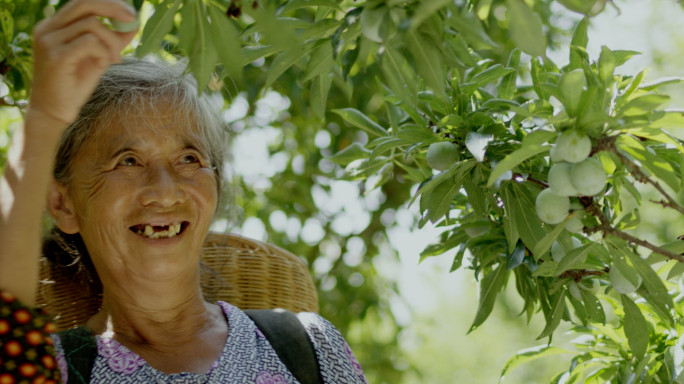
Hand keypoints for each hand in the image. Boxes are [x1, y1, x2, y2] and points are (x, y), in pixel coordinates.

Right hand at [29, 0, 138, 125]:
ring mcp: (48, 41)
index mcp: (53, 26)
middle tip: (133, 20)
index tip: (130, 13)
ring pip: (92, 25)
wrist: (54, 112)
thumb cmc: (74, 85)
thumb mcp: (97, 57)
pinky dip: (103, 52)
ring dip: (111, 41)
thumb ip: (111, 39)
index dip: (108, 4)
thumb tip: (133, 23)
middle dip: (113, 8)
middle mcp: (47, 29)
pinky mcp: (56, 56)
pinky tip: (103, 65)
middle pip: (84, 3)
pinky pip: (90, 42)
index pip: (82, 2)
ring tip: (113, 59)